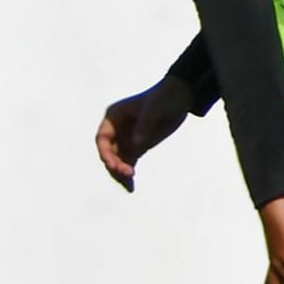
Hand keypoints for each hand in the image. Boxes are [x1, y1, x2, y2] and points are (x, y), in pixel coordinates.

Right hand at [96, 75, 194, 191]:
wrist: (180, 97)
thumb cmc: (163, 97)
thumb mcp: (153, 108)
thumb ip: (144, 125)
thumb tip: (135, 145)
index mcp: (114, 117)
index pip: (103, 138)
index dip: (105, 152)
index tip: (112, 164)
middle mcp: (117, 130)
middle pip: (109, 152)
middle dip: (114, 165)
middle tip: (126, 173)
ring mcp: (126, 139)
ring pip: (117, 161)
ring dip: (120, 173)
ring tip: (129, 185)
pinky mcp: (138, 147)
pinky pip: (129, 163)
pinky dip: (128, 174)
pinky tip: (130, 186)